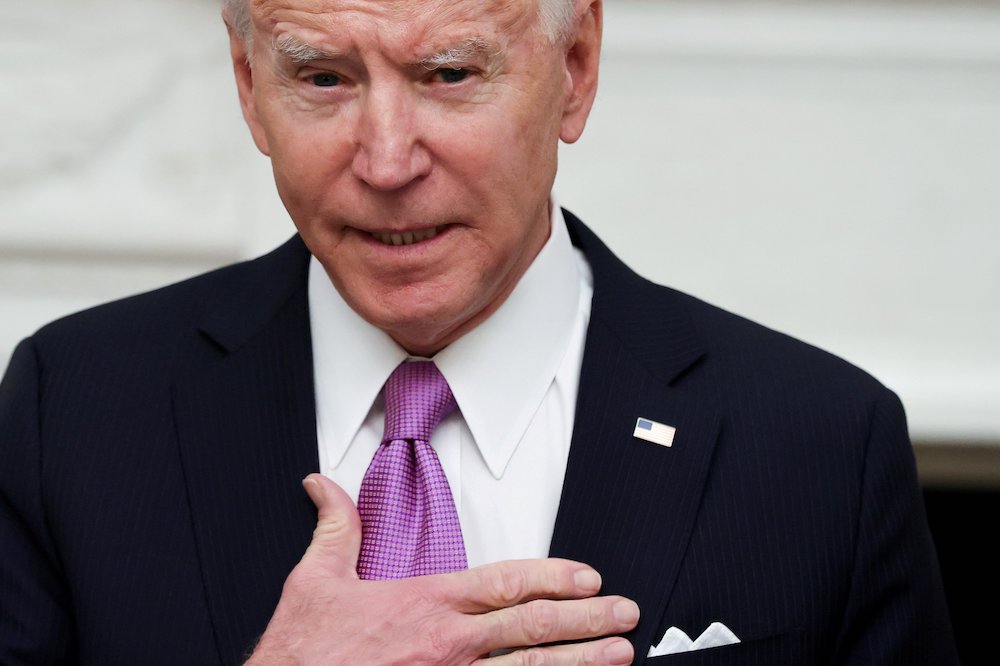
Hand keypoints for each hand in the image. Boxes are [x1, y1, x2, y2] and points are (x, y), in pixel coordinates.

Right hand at [246, 473, 638, 664]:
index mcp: (425, 604)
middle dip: (585, 621)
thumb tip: (323, 483)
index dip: (551, 577)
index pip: (504, 583)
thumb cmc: (301, 651)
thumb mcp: (315, 578)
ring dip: (579, 664)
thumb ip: (336, 526)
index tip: (588, 577)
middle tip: (625, 615)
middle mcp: (447, 646)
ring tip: (619, 656)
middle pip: (531, 629)